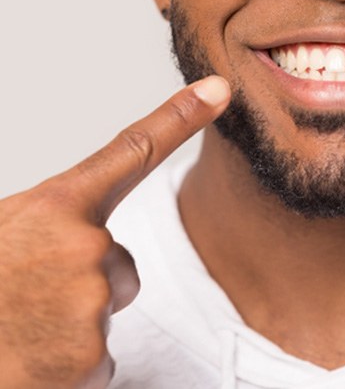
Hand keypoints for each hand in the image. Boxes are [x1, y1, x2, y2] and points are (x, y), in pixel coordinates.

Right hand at [0, 76, 229, 388]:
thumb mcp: (10, 230)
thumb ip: (57, 221)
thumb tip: (93, 236)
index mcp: (55, 207)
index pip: (132, 151)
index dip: (181, 117)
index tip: (219, 89)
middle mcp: (83, 245)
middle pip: (123, 268)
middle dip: (85, 287)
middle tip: (28, 300)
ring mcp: (90, 301)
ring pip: (109, 310)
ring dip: (74, 326)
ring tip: (24, 329)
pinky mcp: (89, 356)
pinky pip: (100, 360)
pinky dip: (69, 367)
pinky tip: (32, 360)